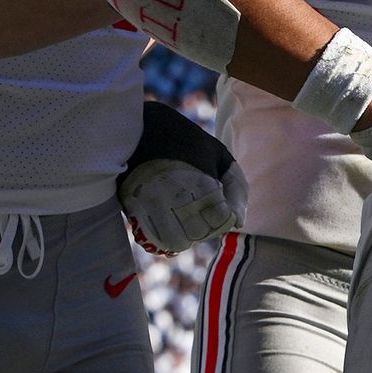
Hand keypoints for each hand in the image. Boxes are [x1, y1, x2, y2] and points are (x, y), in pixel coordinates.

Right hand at [117, 101, 247, 255]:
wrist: (137, 129)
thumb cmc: (184, 140)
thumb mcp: (218, 154)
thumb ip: (236, 187)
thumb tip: (239, 222)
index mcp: (201, 186)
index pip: (222, 223)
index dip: (224, 215)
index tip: (217, 199)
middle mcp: (176, 202)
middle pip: (200, 236)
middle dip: (205, 225)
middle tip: (199, 204)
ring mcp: (152, 211)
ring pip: (176, 243)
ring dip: (184, 233)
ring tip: (182, 211)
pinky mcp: (132, 215)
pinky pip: (154, 242)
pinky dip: (164, 237)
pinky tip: (167, 218)